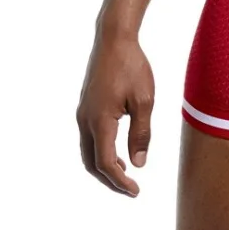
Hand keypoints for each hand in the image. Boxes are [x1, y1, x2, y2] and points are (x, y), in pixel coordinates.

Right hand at [76, 30, 154, 195]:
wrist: (114, 39)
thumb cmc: (131, 66)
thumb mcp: (145, 100)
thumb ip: (141, 133)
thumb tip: (138, 163)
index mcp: (100, 121)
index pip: (106, 163)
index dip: (119, 181)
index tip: (135, 190)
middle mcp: (86, 120)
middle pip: (92, 162)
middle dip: (109, 178)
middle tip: (129, 188)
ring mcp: (83, 112)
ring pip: (88, 150)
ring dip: (104, 165)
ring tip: (125, 171)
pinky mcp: (86, 105)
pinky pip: (90, 137)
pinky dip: (101, 150)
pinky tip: (117, 148)